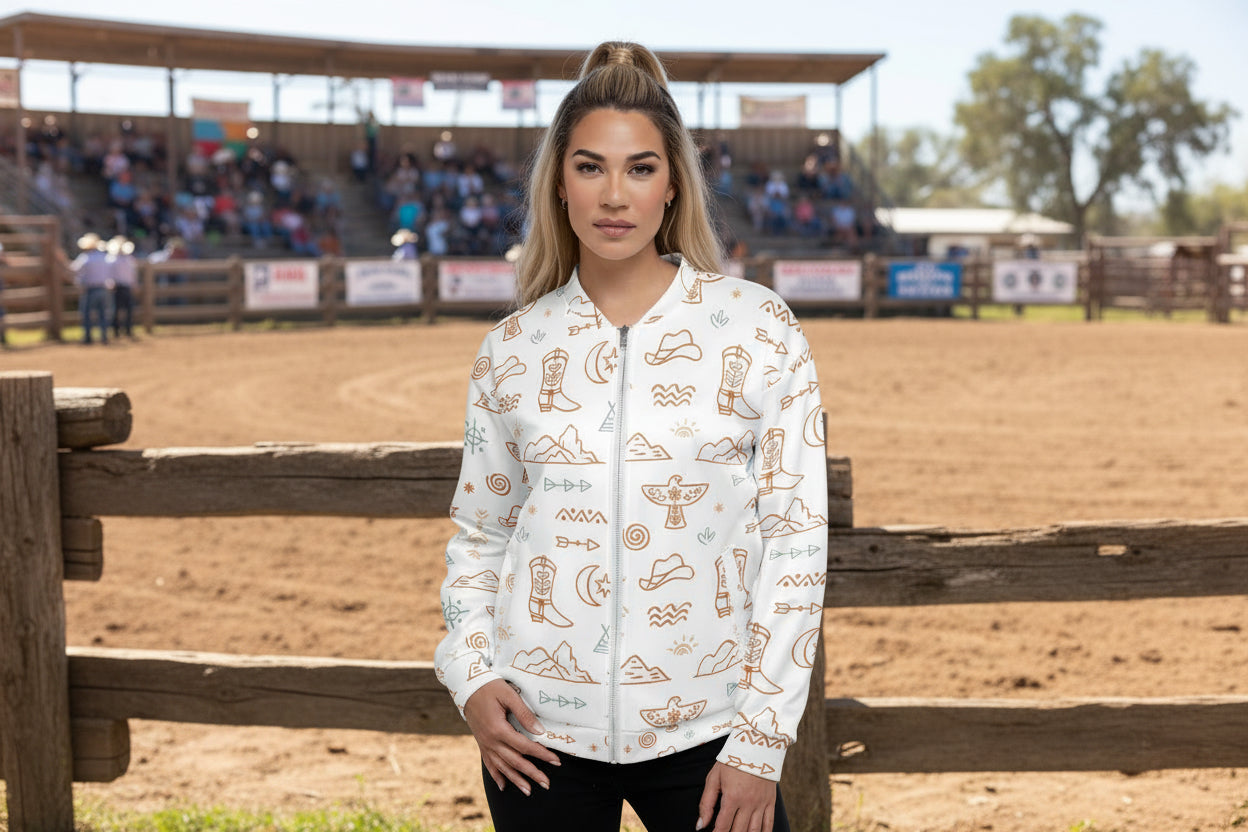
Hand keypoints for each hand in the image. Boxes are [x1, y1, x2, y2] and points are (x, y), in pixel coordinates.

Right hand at [463, 679, 560, 795]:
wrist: (466, 687)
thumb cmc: (490, 687)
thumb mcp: (509, 695)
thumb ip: (524, 714)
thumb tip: (539, 731)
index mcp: (498, 729)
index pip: (525, 746)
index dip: (541, 754)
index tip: (556, 761)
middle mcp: (490, 741)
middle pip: (515, 761)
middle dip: (532, 773)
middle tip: (547, 784)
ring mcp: (484, 744)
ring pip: (502, 767)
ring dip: (516, 780)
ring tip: (528, 791)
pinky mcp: (481, 743)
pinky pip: (489, 764)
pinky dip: (496, 776)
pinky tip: (503, 786)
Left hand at [697, 761, 775, 831]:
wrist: (756, 745)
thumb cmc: (733, 761)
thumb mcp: (714, 778)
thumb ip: (706, 803)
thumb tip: (700, 825)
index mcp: (732, 797)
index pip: (722, 825)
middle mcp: (748, 803)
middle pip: (738, 830)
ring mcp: (761, 803)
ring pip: (754, 830)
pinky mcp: (770, 801)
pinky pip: (769, 823)